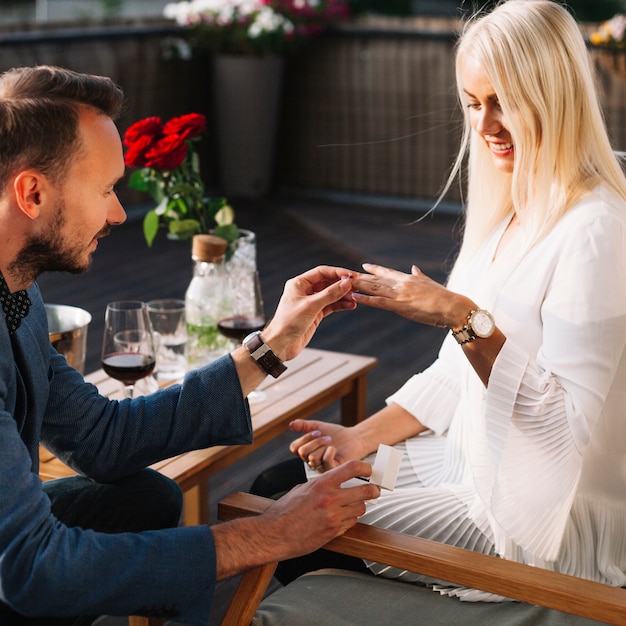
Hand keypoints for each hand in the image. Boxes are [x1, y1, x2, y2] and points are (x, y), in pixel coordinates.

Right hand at [212, 460, 379, 579]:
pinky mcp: (333, 532)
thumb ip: (321, 484)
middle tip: (375, 490)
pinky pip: (352, 523)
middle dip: (373, 490)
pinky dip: (351, 519)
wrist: (274, 534)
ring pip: (361, 508)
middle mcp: (330, 499)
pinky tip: (343, 517)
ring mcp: (333, 517)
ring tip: (354, 505)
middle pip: (365, 491)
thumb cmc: (285, 510)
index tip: (369, 469)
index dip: (365, 467)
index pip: (352, 468)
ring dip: (360, 506)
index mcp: (322, 483)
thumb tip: (334, 481)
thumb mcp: (302, 489)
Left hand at [263, 265, 356, 360]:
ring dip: (343, 295)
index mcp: (299, 284)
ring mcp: (311, 302)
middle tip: (357, 286)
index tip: (351, 275)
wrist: (281, 344)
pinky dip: (340, 305)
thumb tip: (345, 283)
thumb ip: (329, 294)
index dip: (337, 273)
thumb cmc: (287, 323)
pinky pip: (330, 305)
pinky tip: (350, 305)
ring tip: (356, 297)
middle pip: (327, 282)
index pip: (321, 272)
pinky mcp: (315, 313)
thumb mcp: (310, 306)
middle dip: (342, 284)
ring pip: (331, 295)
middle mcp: (305, 291)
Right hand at [289, 419, 367, 471]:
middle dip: (316, 441)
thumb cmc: (336, 434)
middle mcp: (312, 462)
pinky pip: (325, 461)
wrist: (354, 438)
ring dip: (323, 446)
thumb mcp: (318, 427)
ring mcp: (321, 468)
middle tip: (328, 437)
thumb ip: (304, 425)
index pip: (295, 448)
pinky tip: (335, 450)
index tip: (318, 431)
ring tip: (332, 443)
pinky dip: (330, 451)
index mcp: (307, 453)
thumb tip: (290, 425)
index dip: (304, 438)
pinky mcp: (333, 471)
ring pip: (312, 458)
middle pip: (303, 452)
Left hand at [351, 263, 472, 329]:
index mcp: (409, 279)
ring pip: (374, 288)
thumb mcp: (430, 283)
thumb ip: (420, 275)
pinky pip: (378, 302)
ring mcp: (399, 294)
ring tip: (345, 283)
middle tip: (346, 274)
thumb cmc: (444, 298)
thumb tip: (414, 268)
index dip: (375, 269)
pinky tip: (355, 297)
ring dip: (359, 286)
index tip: (364, 266)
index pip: (388, 272)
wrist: (452, 307)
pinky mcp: (400, 305)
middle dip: (361, 277)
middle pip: (377, 279)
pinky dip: (366, 299)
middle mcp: (402, 284)